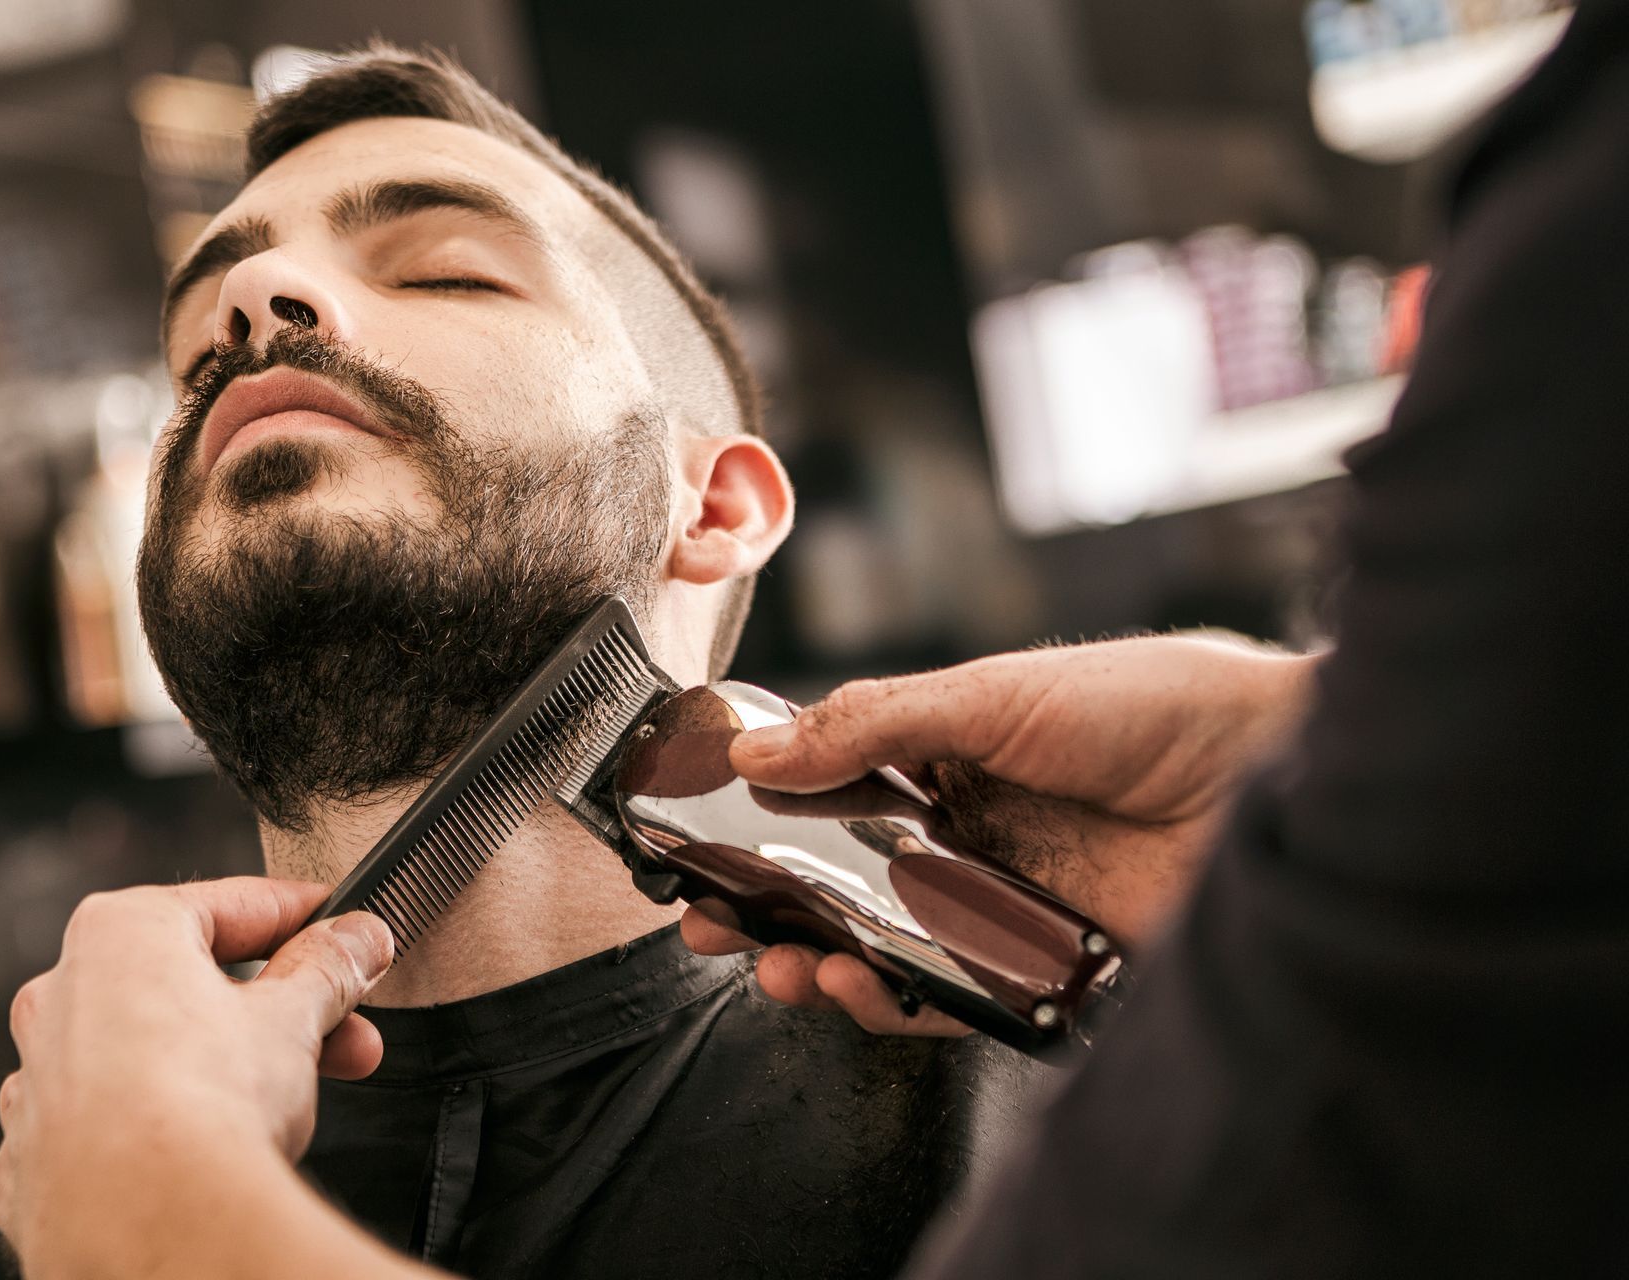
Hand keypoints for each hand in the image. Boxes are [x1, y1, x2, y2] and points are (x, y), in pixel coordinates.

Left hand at [0, 877, 392, 1276]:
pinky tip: (211, 1143)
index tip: (340, 930)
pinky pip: (109, 1120)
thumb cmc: (202, 1107)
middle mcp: (63, 995)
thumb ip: (328, 967)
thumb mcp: (294, 1017)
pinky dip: (159, 1122)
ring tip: (294, 1095)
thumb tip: (353, 941)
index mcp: (119, 934)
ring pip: (148, 1049)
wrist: (151, 1228)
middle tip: (343, 1027)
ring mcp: (40, 1078)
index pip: (232, 906)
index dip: (301, 918)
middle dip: (281, 1009)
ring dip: (221, 1063)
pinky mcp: (36, 1155)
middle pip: (193, 983)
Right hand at [682, 635, 1318, 1033]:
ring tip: (776, 966)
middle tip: (712, 928)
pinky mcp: (1047, 964)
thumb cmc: (1155, 704)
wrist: (1283, 771)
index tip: (699, 846)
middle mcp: (968, 833)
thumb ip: (874, 721)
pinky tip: (854, 986)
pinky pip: (954, 995)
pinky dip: (896, 1001)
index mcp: (949, 756)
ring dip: (819, 962)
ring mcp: (1003, 902)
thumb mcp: (996, 692)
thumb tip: (756, 747)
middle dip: (770, 910)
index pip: (829, 795)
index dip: (760, 823)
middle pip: (844, 884)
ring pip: (886, 947)